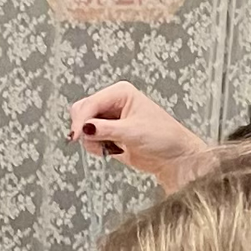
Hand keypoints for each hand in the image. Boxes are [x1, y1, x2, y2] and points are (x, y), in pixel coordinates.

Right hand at [67, 81, 210, 190]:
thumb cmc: (164, 137)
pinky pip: (90, 139)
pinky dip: (95, 147)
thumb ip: (105, 130)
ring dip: (91, 141)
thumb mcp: (133, 132)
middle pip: (82, 112)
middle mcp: (113, 102)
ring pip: (84, 127)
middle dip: (85, 130)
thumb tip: (84, 128)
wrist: (174, 157)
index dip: (81, 120)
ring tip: (110, 148)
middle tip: (94, 143)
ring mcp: (110, 118)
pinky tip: (111, 150)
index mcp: (121, 93)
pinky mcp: (108, 133)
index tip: (76, 136)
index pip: (90, 103)